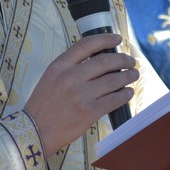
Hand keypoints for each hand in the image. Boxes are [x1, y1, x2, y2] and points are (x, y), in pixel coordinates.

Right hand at [24, 33, 136, 153]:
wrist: (35, 130)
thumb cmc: (43, 104)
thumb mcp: (51, 77)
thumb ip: (70, 67)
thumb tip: (99, 60)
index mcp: (60, 66)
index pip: (87, 44)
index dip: (106, 39)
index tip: (117, 39)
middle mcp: (71, 77)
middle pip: (105, 61)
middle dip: (123, 60)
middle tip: (131, 62)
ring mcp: (81, 95)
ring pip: (113, 80)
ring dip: (128, 76)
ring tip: (134, 75)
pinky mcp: (89, 112)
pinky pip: (114, 99)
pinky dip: (125, 94)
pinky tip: (128, 92)